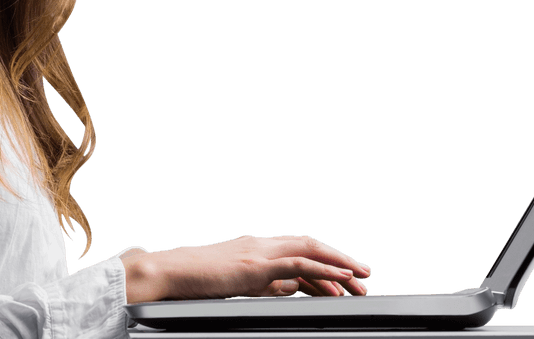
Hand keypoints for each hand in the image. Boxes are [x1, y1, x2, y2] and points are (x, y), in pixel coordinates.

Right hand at [121, 234, 369, 302]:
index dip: (325, 262)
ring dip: (339, 265)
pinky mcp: (256, 266)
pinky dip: (323, 270)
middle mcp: (262, 244)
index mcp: (257, 248)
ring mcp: (259, 252)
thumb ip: (265, 283)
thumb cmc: (194, 281)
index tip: (345, 278)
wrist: (168, 273)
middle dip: (341, 261)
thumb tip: (291, 288)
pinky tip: (339, 281)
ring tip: (360, 280)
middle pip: (312, 246)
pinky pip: (298, 264)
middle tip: (364, 277)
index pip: (300, 251)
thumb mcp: (237, 283)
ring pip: (311, 251)